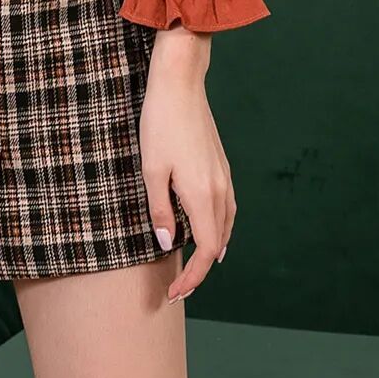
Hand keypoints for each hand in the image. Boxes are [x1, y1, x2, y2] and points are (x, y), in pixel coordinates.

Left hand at [139, 33, 233, 304]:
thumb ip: (160, 210)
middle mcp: (219, 191)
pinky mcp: (222, 166)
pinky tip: (206, 227)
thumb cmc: (160, 124)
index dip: (192, 278)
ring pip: (226, 227)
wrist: (181, 84)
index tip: (175, 293)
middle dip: (200, 269)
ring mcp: (224, 177)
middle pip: (217, 244)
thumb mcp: (151, 170)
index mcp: (202, 196)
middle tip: (179, 285)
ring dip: (211, 250)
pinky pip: (227, 209)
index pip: (204, 252)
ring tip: (193, 265)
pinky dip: (219, 228)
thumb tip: (167, 243)